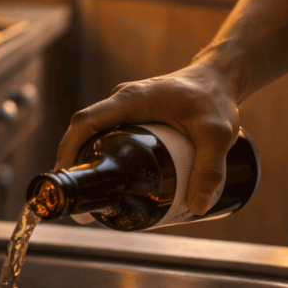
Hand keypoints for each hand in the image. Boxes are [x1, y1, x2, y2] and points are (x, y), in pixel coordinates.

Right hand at [56, 63, 239, 215]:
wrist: (222, 80)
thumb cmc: (216, 100)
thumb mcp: (218, 135)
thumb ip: (210, 169)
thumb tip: (197, 208)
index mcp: (131, 100)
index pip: (86, 122)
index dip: (69, 149)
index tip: (66, 178)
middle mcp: (123, 102)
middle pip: (87, 133)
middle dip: (80, 164)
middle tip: (87, 200)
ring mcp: (128, 109)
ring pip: (99, 136)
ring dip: (94, 162)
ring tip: (99, 197)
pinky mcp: (137, 117)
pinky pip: (113, 136)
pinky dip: (109, 157)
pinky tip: (116, 181)